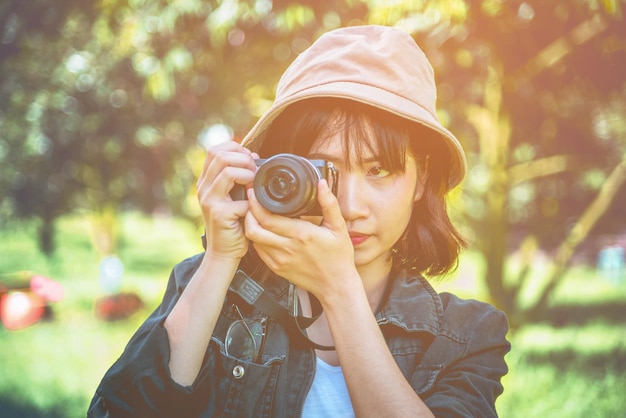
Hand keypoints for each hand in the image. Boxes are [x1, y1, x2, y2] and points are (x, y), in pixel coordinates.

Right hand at [197, 141, 257, 259]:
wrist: (223, 252)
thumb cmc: (233, 224)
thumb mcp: (232, 196)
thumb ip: (237, 177)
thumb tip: (252, 156)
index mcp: (206, 181)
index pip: (214, 150)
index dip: (234, 148)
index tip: (249, 157)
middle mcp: (203, 188)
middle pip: (220, 156)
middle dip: (243, 158)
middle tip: (254, 170)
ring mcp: (209, 201)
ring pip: (227, 172)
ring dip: (247, 174)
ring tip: (254, 184)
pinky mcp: (219, 214)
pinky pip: (240, 199)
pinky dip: (252, 202)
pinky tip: (253, 209)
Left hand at [244, 180, 357, 298]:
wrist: (336, 285)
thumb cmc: (338, 257)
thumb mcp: (338, 227)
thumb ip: (329, 204)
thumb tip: (322, 184)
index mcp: (301, 234)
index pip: (267, 218)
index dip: (255, 204)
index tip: (255, 193)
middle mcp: (287, 248)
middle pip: (254, 228)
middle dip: (248, 212)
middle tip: (251, 202)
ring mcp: (280, 260)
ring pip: (253, 240)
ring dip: (251, 225)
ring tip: (255, 215)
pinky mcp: (277, 268)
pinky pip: (258, 251)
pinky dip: (257, 239)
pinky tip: (264, 232)